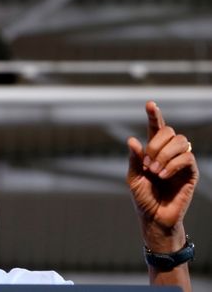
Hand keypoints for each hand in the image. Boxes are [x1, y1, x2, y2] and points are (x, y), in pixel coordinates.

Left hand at [127, 101, 198, 248]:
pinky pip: (187, 157)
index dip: (154, 115)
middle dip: (156, 144)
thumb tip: (132, 140)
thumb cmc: (143, 198)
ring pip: (181, 141)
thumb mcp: (133, 178)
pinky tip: (163, 175)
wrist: (154, 218)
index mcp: (153, 152)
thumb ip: (134, 160)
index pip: (156, 129)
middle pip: (169, 132)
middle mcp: (168, 153)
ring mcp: (181, 162)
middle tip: (146, 163)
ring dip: (164, 154)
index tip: (150, 104)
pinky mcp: (191, 172)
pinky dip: (172, 164)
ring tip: (154, 171)